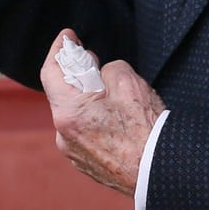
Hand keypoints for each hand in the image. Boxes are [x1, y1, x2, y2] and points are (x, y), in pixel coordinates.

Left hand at [40, 30, 165, 195]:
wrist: (158, 172)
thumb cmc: (145, 131)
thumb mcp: (130, 82)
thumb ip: (109, 69)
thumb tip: (105, 75)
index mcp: (69, 112)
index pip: (51, 72)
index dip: (58, 50)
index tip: (67, 37)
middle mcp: (64, 134)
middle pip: (65, 94)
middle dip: (79, 76)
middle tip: (96, 63)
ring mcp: (74, 152)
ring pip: (77, 115)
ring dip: (90, 101)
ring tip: (116, 98)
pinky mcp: (86, 164)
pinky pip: (85, 133)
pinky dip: (96, 121)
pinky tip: (119, 121)